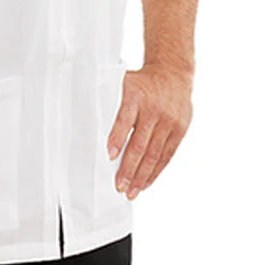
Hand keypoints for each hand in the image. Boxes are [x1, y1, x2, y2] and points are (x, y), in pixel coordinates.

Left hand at [106, 64, 192, 198]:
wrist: (173, 72)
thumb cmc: (141, 81)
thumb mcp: (123, 81)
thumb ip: (108, 98)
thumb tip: (84, 117)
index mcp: (136, 95)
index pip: (125, 119)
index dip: (118, 138)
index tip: (110, 155)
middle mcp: (154, 109)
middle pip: (140, 143)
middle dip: (128, 168)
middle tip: (118, 186)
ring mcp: (169, 121)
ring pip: (154, 154)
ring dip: (141, 176)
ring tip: (131, 192)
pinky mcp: (180, 129)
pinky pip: (167, 155)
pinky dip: (156, 171)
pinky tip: (145, 183)